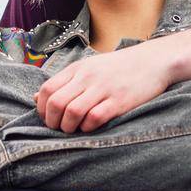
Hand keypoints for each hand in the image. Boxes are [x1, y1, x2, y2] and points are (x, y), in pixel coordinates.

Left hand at [35, 44, 172, 132]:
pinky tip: (91, 127)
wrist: (153, 61)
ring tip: (74, 130)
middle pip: (56, 103)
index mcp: (78, 69)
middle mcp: (88, 77)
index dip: (42, 109)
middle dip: (53, 122)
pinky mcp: (119, 101)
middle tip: (59, 128)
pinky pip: (95, 118)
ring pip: (72, 112)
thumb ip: (64, 82)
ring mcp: (104, 89)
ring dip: (68, 127)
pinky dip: (88, 127)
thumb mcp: (88, 68)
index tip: (49, 118)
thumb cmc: (118, 68)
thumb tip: (37, 97)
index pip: (47, 90)